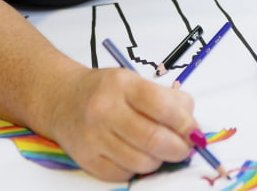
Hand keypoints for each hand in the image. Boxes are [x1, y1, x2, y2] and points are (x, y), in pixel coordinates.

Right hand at [38, 66, 198, 180]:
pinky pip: (123, 175)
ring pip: (141, 161)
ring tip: (159, 151)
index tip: (194, 132)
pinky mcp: (86, 159)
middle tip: (184, 148)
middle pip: (153, 139)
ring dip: (159, 160)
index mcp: (123, 85)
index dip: (186, 124)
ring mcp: (93, 137)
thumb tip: (193, 128)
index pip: (163, 107)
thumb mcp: (137, 81)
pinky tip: (136, 155)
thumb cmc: (107, 91)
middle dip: (178, 148)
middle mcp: (105, 110)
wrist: (62, 100)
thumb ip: (169, 100)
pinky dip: (137, 169)